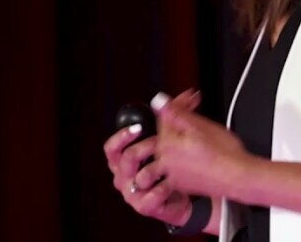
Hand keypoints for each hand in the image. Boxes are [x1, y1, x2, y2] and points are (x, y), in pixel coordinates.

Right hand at [103, 89, 199, 225]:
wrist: (185, 195)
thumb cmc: (173, 166)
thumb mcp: (173, 139)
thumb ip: (178, 116)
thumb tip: (189, 95)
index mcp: (124, 159)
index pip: (112, 147)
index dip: (122, 136)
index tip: (138, 127)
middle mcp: (124, 176)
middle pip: (122, 160)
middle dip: (142, 149)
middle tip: (158, 143)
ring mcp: (133, 193)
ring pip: (136, 179)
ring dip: (153, 168)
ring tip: (167, 163)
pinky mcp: (145, 207)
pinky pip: (151, 197)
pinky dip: (162, 188)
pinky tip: (171, 182)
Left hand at [148, 91, 254, 198]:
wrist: (238, 178)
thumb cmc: (224, 154)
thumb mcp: (200, 125)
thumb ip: (177, 113)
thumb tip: (160, 102)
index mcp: (166, 145)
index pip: (166, 116)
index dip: (181, 102)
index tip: (191, 97)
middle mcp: (165, 162)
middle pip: (168, 132)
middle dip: (181, 118)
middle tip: (196, 109)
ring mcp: (174, 175)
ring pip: (173, 148)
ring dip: (183, 136)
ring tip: (199, 131)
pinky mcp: (184, 184)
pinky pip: (179, 164)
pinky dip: (187, 154)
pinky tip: (201, 150)